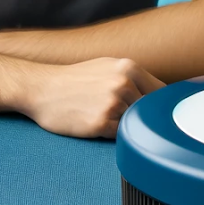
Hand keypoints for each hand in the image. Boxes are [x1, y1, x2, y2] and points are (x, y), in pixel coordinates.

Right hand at [14, 57, 164, 139]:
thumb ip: (134, 78)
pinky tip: (98, 126)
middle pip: (151, 111)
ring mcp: (112, 103)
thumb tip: (163, 95)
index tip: (161, 115)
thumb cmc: (74, 80)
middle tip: (127, 120)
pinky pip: (121, 136)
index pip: (163, 93)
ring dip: (126, 127)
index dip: (163, 107)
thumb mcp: (107, 67)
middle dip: (143, 118)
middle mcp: (123, 83)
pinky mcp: (100, 123)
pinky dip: (114, 135)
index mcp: (128, 68)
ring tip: (105, 118)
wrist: (40, 89)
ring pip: (136, 124)